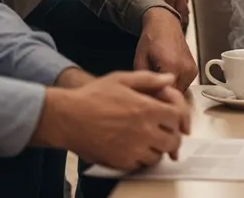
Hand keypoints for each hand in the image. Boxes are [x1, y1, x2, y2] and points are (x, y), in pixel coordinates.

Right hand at [32, 71, 190, 170]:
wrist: (66, 118)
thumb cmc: (90, 98)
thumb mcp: (121, 79)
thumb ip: (149, 79)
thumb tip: (168, 78)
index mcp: (147, 109)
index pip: (177, 117)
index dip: (177, 118)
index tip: (172, 119)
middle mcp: (144, 130)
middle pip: (172, 141)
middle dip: (171, 136)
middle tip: (164, 133)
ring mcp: (133, 148)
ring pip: (158, 155)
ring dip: (157, 149)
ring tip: (147, 140)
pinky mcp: (121, 161)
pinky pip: (140, 164)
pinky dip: (140, 158)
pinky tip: (133, 148)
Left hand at [135, 8, 197, 91]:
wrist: (165, 24)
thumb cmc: (152, 38)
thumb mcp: (140, 60)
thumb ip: (143, 80)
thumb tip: (144, 96)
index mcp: (172, 66)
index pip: (165, 96)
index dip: (155, 100)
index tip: (147, 99)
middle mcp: (185, 69)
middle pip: (174, 96)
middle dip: (162, 98)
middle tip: (150, 92)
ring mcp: (191, 70)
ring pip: (180, 92)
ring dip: (170, 93)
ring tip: (157, 84)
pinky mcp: (193, 70)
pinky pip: (184, 85)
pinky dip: (175, 86)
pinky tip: (165, 79)